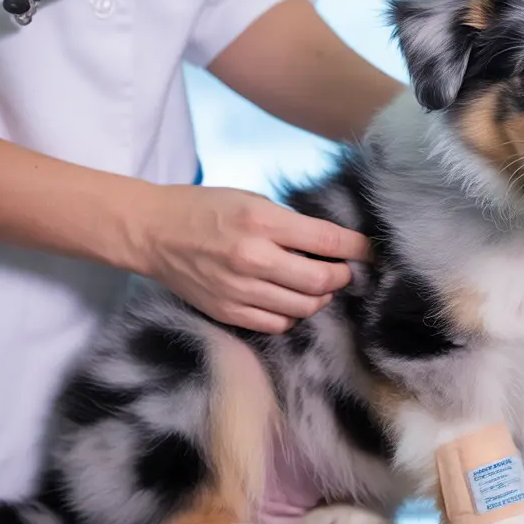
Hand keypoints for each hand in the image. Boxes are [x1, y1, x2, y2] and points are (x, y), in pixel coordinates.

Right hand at [133, 185, 370, 333]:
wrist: (153, 233)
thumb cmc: (205, 209)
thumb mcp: (251, 200)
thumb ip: (290, 224)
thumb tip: (333, 244)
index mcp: (260, 221)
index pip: (326, 240)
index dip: (357, 248)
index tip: (369, 250)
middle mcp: (251, 257)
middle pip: (320, 280)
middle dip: (342, 276)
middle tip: (344, 270)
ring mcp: (238, 289)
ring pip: (304, 306)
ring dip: (321, 297)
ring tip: (319, 285)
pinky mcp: (228, 311)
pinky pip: (278, 323)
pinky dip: (293, 314)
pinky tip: (291, 300)